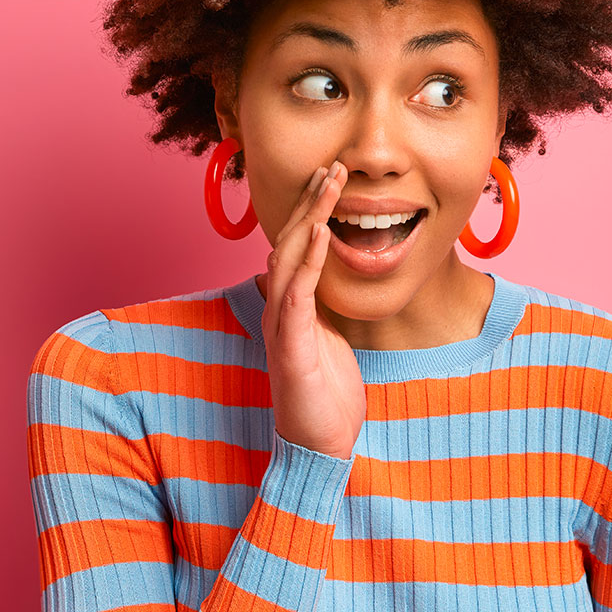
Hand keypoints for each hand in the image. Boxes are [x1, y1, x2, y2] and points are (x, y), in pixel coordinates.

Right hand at [259, 161, 365, 460]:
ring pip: (289, 259)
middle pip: (290, 242)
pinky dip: (309, 262)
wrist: (319, 446)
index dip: (310, 209)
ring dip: (309, 218)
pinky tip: (321, 233)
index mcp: (291, 306)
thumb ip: (325, 306)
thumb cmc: (326, 396)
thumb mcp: (331, 339)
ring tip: (328, 184)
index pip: (297, 247)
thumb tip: (331, 278)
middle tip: (332, 164)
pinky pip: (297, 295)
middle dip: (310, 201)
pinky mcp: (291, 347)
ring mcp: (282, 326)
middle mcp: (280, 309)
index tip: (330, 176)